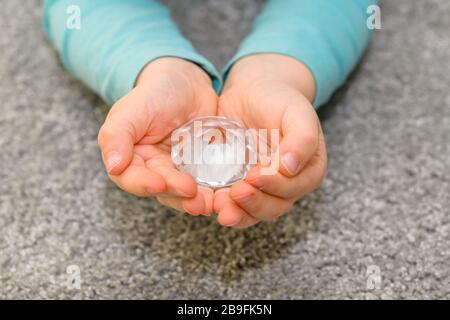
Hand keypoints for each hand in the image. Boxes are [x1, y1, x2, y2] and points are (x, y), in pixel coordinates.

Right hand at [98, 57, 216, 214]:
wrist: (188, 83)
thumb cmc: (155, 92)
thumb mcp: (133, 109)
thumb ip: (117, 135)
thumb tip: (114, 166)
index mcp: (130, 157)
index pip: (131, 178)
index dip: (143, 185)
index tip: (159, 184)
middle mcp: (153, 169)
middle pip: (161, 190)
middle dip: (176, 194)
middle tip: (192, 194)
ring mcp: (178, 171)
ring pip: (184, 193)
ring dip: (196, 199)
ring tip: (209, 201)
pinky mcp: (200, 170)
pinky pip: (206, 183)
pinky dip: (214, 190)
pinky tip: (222, 192)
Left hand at [214, 54, 326, 227]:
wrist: (253, 92)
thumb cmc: (279, 100)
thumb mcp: (296, 112)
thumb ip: (302, 138)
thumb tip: (291, 167)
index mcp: (308, 170)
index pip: (293, 187)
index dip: (274, 186)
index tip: (255, 176)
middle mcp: (288, 184)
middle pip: (274, 206)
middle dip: (255, 204)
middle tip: (236, 193)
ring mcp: (263, 188)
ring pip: (255, 211)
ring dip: (239, 213)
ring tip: (221, 206)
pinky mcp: (241, 185)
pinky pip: (235, 204)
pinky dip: (226, 207)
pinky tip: (213, 203)